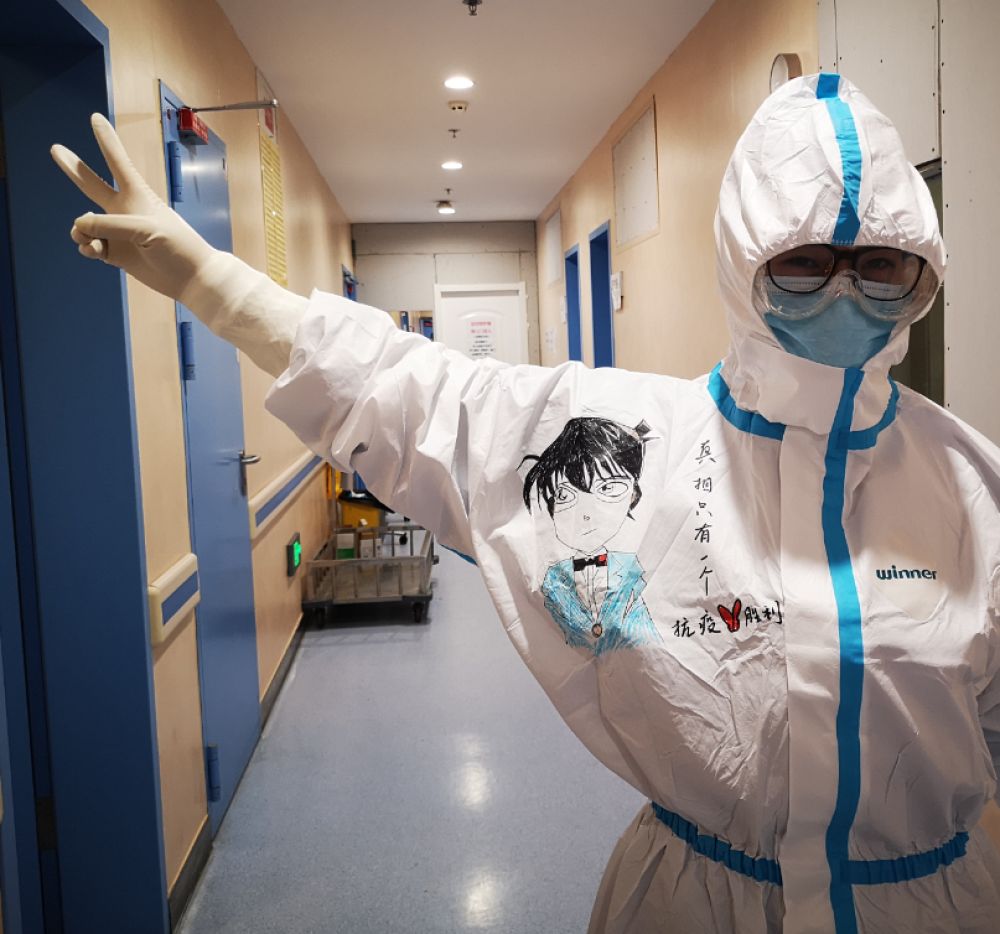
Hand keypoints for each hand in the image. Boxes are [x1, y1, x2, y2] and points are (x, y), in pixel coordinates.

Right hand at [51, 113, 215, 301]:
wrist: (189, 278)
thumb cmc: (176, 247)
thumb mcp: (146, 229)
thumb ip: (110, 225)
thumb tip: (81, 226)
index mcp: (137, 195)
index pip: (117, 162)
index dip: (106, 140)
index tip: (96, 118)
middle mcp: (123, 210)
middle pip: (91, 183)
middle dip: (74, 168)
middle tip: (55, 149)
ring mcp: (117, 232)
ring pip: (83, 223)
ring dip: (80, 230)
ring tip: (89, 238)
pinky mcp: (115, 253)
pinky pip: (88, 245)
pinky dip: (87, 247)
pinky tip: (95, 251)